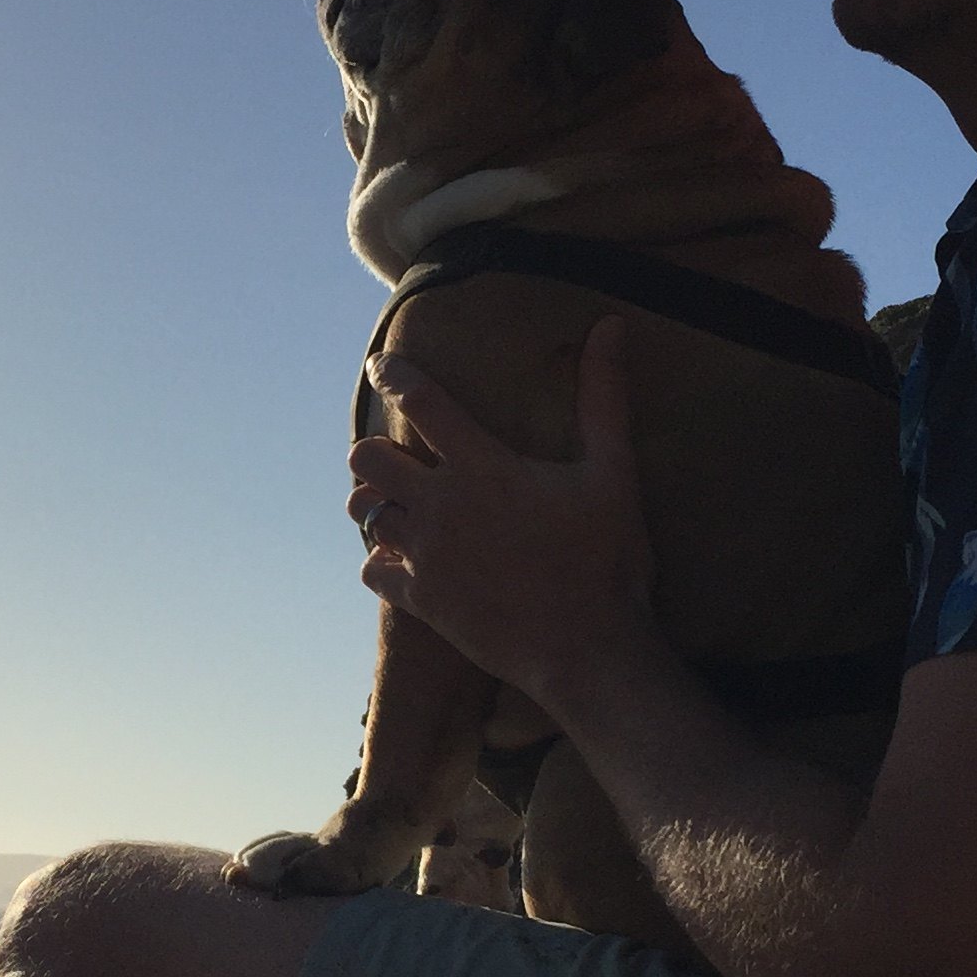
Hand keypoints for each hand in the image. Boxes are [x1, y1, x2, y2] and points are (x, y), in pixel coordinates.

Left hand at [346, 317, 659, 720]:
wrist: (588, 651)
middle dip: (376, 451)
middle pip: (368, 459)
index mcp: (484, 468)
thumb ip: (603, 397)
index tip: (383, 363)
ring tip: (398, 503)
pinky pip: (371, 569)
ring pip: (363, 513)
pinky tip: (403, 557)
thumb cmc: (607, 559)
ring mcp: (427, 557)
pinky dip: (381, 559)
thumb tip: (610, 325)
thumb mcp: (613, 472)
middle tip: (398, 456)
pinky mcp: (421, 602)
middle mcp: (443, 507)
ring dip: (375, 502)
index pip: (421, 402)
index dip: (395, 374)